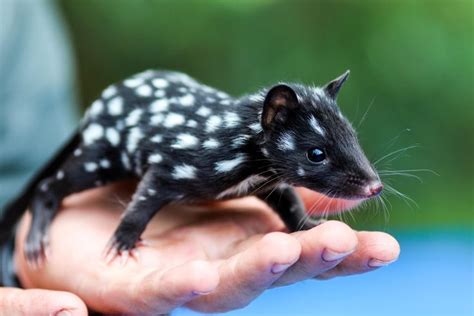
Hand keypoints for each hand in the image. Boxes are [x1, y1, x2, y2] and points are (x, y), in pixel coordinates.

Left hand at [14, 182, 398, 314]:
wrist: (99, 224)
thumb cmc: (176, 219)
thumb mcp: (239, 200)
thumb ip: (287, 198)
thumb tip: (346, 190)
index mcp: (251, 246)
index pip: (304, 251)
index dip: (343, 253)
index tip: (386, 247)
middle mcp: (226, 268)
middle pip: (275, 270)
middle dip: (311, 257)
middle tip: (343, 240)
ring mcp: (183, 281)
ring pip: (225, 286)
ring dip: (256, 270)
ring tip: (284, 249)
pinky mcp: (136, 289)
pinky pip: (157, 290)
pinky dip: (177, 285)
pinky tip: (197, 275)